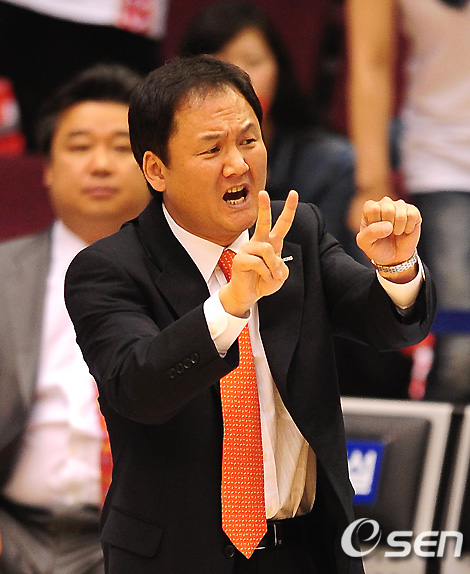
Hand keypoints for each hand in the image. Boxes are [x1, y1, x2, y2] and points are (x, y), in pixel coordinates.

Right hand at [219, 190, 298, 316]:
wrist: (248, 295)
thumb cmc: (263, 282)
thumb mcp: (280, 275)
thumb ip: (281, 265)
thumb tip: (274, 258)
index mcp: (270, 243)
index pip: (281, 224)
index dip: (289, 209)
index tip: (294, 193)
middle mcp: (258, 242)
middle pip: (263, 222)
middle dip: (264, 207)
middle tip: (263, 192)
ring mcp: (248, 249)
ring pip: (267, 250)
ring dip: (274, 267)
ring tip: (272, 277)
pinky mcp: (241, 259)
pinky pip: (258, 263)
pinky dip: (265, 273)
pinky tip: (263, 279)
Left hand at [356, 196, 420, 280]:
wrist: (393, 257)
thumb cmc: (377, 247)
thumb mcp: (364, 243)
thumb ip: (370, 233)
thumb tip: (388, 226)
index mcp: (370, 208)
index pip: (373, 208)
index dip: (375, 223)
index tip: (375, 231)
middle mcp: (385, 203)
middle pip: (388, 208)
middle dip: (387, 226)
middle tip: (387, 233)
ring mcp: (400, 206)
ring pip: (401, 213)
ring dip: (398, 229)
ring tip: (395, 232)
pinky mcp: (413, 211)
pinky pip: (412, 215)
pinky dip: (408, 227)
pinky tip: (404, 230)